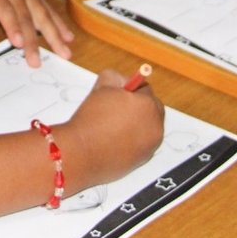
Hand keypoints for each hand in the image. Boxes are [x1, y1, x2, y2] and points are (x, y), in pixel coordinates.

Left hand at [0, 0, 74, 65]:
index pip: (5, 10)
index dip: (13, 27)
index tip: (19, 44)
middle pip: (26, 16)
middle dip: (34, 39)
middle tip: (37, 61)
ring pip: (42, 13)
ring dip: (54, 33)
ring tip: (65, 52)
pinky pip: (48, 9)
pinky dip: (59, 23)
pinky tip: (68, 37)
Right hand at [57, 69, 163, 186]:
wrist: (81, 153)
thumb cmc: (91, 119)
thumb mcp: (102, 85)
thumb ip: (117, 77)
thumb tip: (124, 82)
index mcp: (148, 105)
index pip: (145, 88)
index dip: (130, 89)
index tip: (119, 93)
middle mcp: (155, 126)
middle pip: (152, 108)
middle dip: (138, 105)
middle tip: (118, 107)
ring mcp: (151, 145)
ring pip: (148, 126)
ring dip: (137, 122)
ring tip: (114, 124)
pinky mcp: (144, 160)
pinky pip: (143, 142)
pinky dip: (134, 139)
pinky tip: (115, 138)